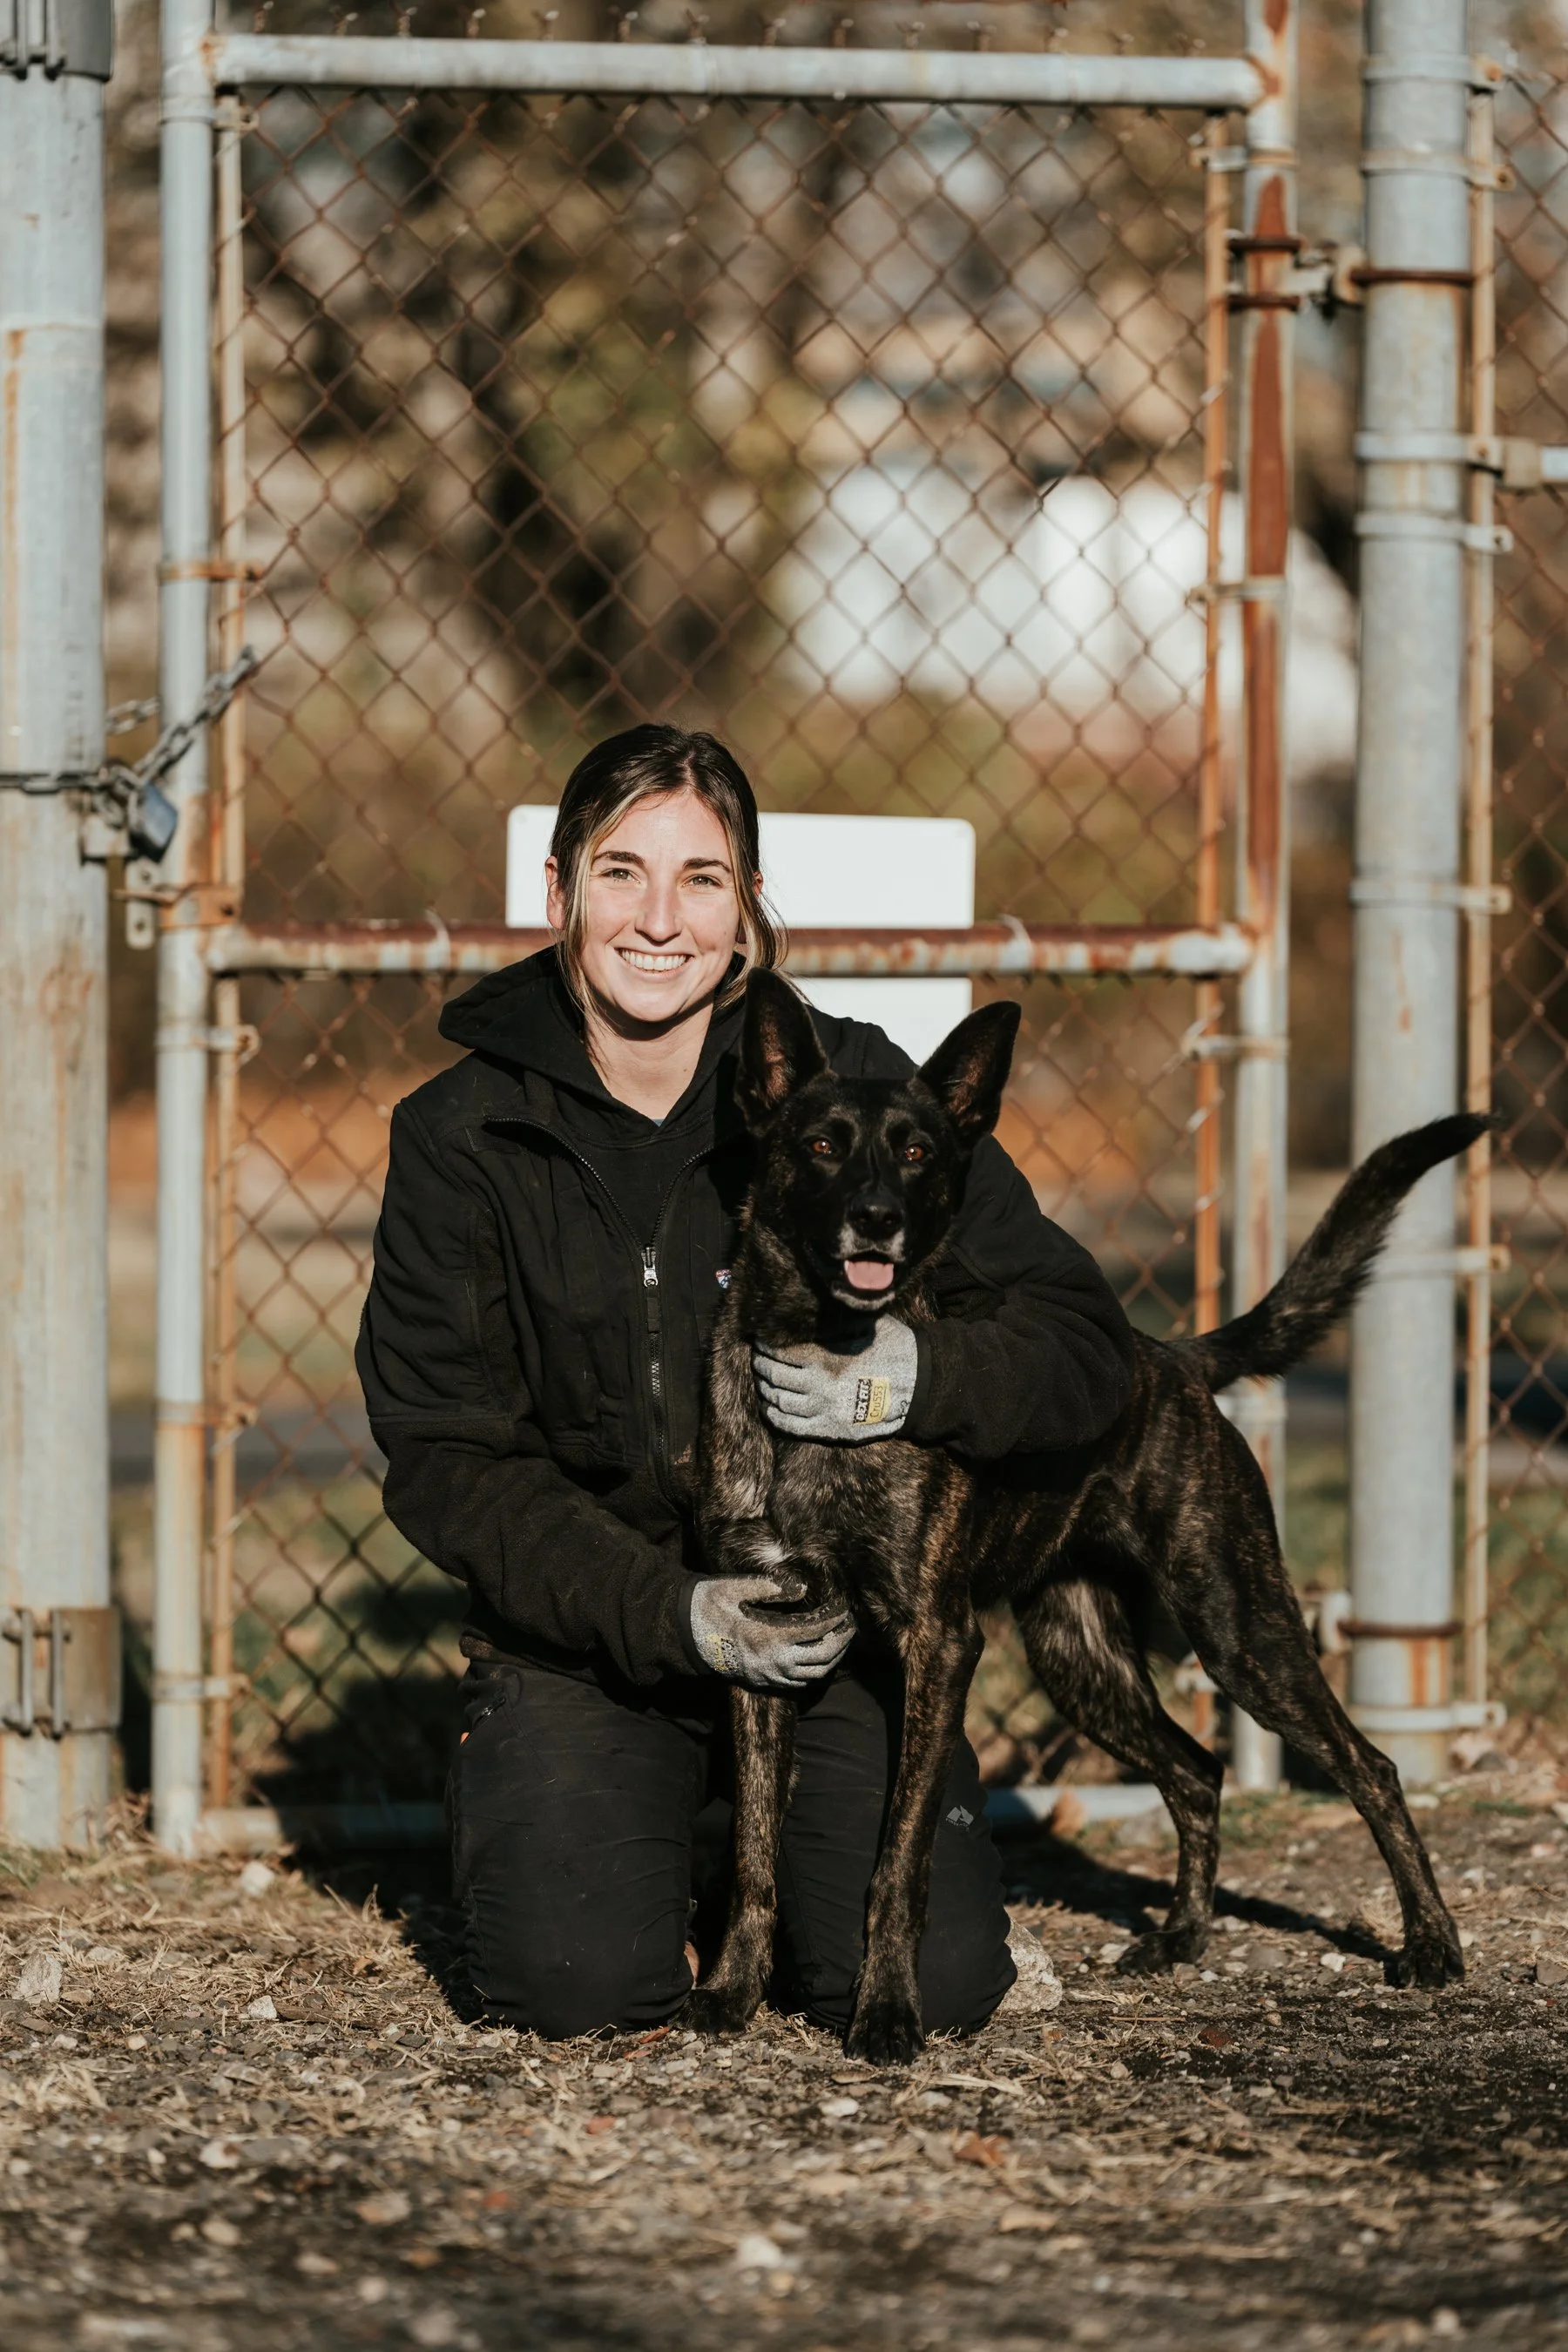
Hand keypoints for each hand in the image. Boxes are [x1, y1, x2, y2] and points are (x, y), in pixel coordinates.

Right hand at [687, 1573, 854, 1689]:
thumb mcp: (734, 1588)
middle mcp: (772, 1662)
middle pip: (821, 1657)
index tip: (843, 1607)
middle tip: (850, 1625)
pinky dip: (815, 1672)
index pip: (815, 1630)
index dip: (833, 1619)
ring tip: (840, 1641)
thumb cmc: (709, 1605)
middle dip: (841, 1641)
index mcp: (768, 1637)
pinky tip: (818, 1658)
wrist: (684, 1634)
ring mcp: (768, 1675)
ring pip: (813, 1675)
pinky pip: (798, 1683)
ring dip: (832, 1659)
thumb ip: (770, 1587)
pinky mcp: (762, 1682)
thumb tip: (801, 1588)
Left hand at [753, 1321, 917, 1442]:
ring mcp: (824, 1411)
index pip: (782, 1351)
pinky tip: (770, 1406)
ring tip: (763, 1379)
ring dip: (766, 1389)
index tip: (762, 1338)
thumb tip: (814, 1306)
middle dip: (762, 1365)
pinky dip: (775, 1415)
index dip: (767, 1345)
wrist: (918, 1387)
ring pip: (780, 1401)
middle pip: (776, 1376)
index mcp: (827, 1358)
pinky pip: (792, 1426)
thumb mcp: (867, 1326)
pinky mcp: (830, 1430)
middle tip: (758, 1358)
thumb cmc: (894, 1351)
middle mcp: (820, 1386)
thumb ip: (837, 1320)